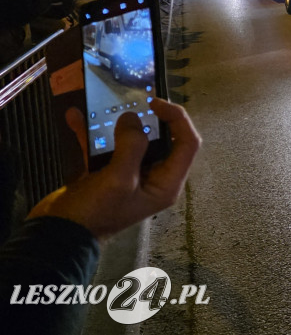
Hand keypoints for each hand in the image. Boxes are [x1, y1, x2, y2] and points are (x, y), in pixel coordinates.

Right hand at [27, 98, 200, 240]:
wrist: (58, 235)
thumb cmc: (95, 212)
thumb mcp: (118, 180)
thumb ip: (132, 146)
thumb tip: (134, 118)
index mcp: (166, 183)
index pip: (187, 143)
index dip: (178, 118)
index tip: (155, 102)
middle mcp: (154, 177)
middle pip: (163, 139)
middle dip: (150, 117)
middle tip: (134, 98)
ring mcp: (130, 174)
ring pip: (132, 140)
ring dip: (118, 122)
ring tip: (106, 102)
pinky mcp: (106, 173)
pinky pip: (105, 146)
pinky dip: (92, 132)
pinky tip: (75, 116)